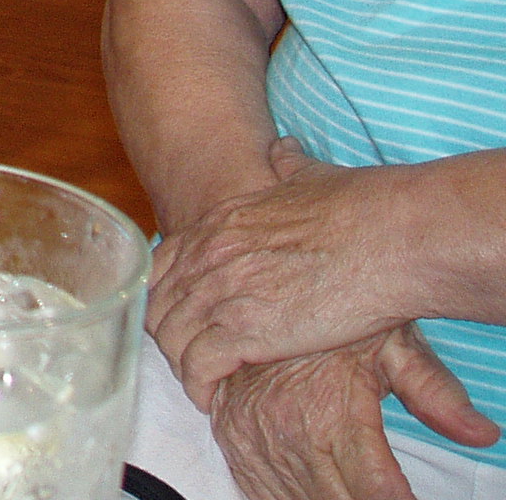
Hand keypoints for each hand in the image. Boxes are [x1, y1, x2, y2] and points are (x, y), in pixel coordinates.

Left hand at [152, 138, 437, 402]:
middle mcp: (210, 257)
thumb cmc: (363, 209)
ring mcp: (222, 292)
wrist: (390, 234)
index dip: (167, 297)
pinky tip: (214, 397)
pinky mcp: (245, 330)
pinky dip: (200, 387)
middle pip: (159, 305)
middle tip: (192, 359)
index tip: (183, 319)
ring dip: (183, 365)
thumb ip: (287, 169)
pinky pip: (199, 366)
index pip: (162, 266)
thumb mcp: (308, 178)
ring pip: (172, 338)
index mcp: (219, 225)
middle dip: (170, 336)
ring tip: (204, 385)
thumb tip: (282, 151)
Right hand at [208, 327, 497, 499]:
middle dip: (353, 498)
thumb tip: (483, 433)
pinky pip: (252, 482)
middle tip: (375, 486)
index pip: (376, 491)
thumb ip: (434, 390)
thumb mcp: (390, 344)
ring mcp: (249, 432)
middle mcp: (286, 429)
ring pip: (288, 497)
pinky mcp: (226, 429)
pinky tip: (301, 482)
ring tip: (345, 482)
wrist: (252, 274)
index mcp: (329, 412)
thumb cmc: (330, 307)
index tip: (403, 497)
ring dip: (315, 496)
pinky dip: (276, 490)